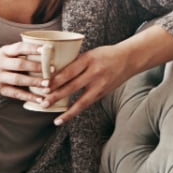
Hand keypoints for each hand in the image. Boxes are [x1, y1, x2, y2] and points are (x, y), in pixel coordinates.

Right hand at [0, 41, 51, 105]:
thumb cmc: (9, 62)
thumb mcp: (12, 54)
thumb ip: (26, 52)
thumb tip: (51, 50)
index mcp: (4, 51)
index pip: (19, 48)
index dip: (33, 48)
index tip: (47, 49)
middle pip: (19, 64)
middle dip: (36, 67)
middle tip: (52, 69)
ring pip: (18, 79)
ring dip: (34, 82)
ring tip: (47, 84)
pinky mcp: (1, 89)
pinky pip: (17, 94)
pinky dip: (29, 97)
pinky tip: (40, 99)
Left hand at [42, 25, 172, 124]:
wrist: (129, 59)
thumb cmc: (105, 54)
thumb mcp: (89, 53)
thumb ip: (74, 63)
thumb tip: (51, 73)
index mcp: (89, 59)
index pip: (69, 71)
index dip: (56, 80)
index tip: (44, 85)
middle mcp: (95, 73)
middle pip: (72, 87)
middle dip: (56, 96)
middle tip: (43, 102)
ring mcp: (101, 85)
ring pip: (81, 101)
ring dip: (67, 111)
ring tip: (55, 118)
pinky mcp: (103, 94)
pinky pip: (87, 104)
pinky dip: (75, 112)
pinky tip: (64, 118)